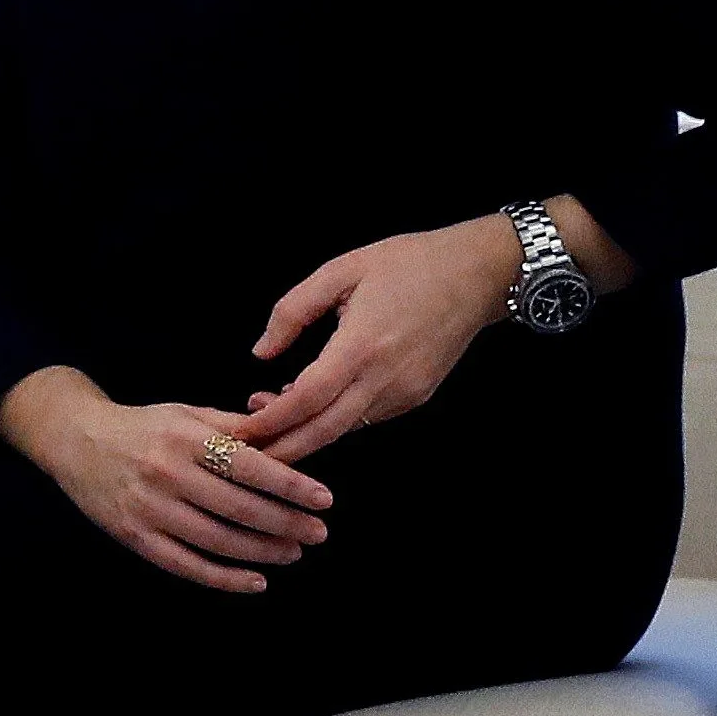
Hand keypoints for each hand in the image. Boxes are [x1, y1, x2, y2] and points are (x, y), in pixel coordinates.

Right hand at [0, 365, 334, 594]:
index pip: (249, 465)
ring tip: (292, 552)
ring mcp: (147, 509)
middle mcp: (164, 473)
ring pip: (217, 540)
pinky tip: (256, 580)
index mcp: (182, 438)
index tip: (324, 500)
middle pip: (239, 508)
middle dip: (286, 523)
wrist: (73, 440)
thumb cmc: (141, 427)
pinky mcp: (133, 537)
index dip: (290, 486)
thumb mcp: (185, 414)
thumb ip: (234, 428)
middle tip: (318, 532)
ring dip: (263, 551)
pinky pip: (187, 565)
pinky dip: (225, 578)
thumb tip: (288, 437)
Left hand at [240, 209, 544, 466]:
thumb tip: (260, 352)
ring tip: (266, 423)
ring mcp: (406, 392)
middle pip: (326, 429)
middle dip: (283, 447)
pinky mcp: (418, 396)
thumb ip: (292, 312)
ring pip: (347, 428)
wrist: (476, 273)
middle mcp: (386, 378)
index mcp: (361, 345)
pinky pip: (368, 417)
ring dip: (306, 434)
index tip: (240, 429)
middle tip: (245, 452)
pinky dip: (335, 421)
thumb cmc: (407, 263)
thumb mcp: (339, 271)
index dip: (272, 419)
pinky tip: (309, 408)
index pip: (307, 398)